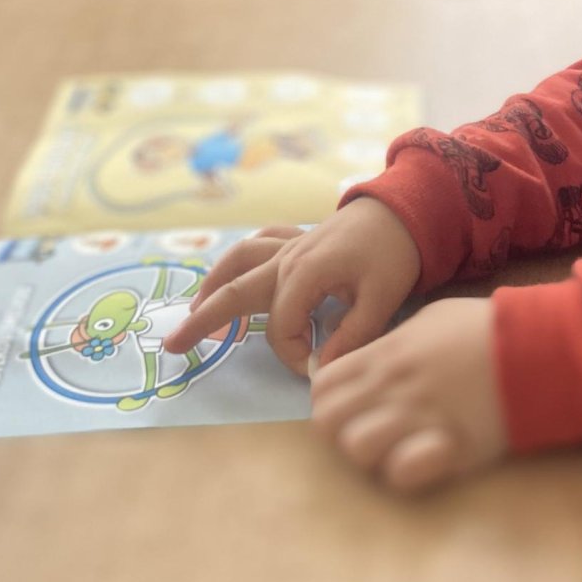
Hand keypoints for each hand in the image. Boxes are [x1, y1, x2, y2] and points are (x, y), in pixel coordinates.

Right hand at [162, 199, 421, 373]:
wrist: (407, 210)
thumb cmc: (395, 253)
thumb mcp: (382, 299)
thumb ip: (351, 337)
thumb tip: (320, 371)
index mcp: (306, 272)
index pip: (281, 326)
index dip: (291, 353)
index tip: (311, 368)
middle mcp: (287, 257)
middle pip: (236, 290)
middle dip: (204, 319)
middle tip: (174, 345)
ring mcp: (289, 244)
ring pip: (238, 261)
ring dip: (214, 284)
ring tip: (194, 311)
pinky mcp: (297, 238)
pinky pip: (258, 244)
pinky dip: (240, 259)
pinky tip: (232, 273)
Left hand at [310, 297, 505, 490]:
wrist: (537, 346)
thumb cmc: (484, 327)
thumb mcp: (430, 320)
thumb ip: (394, 344)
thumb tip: (374, 362)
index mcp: (386, 354)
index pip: (323, 387)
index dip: (331, 402)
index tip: (352, 408)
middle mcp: (392, 385)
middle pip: (328, 423)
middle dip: (342, 432)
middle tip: (372, 432)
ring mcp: (417, 416)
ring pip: (356, 449)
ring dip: (373, 455)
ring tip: (399, 448)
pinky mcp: (447, 446)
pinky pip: (399, 473)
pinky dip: (405, 472)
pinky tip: (423, 460)